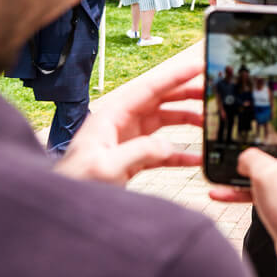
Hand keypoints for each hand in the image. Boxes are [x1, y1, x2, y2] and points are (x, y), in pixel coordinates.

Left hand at [55, 50, 203, 185]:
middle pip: (160, 101)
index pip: (148, 89)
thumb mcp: (106, 168)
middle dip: (187, 95)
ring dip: (187, 122)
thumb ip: (139, 153)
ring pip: (164, 123)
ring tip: (208, 123)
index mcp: (111, 116)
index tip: (197, 67)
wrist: (65, 210)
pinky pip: (162, 151)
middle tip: (211, 91)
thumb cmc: (76, 184)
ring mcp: (127, 141)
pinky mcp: (132, 159)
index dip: (175, 76)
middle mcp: (120, 124)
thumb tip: (169, 147)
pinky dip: (180, 154)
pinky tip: (196, 159)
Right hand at [210, 89, 276, 276]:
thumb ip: (249, 157)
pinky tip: (218, 189)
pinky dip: (241, 186)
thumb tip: (243, 156)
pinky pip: (259, 184)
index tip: (266, 82)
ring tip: (222, 154)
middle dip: (256, 124)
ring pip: (266, 158)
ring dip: (244, 159)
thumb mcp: (263, 173)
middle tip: (237, 115)